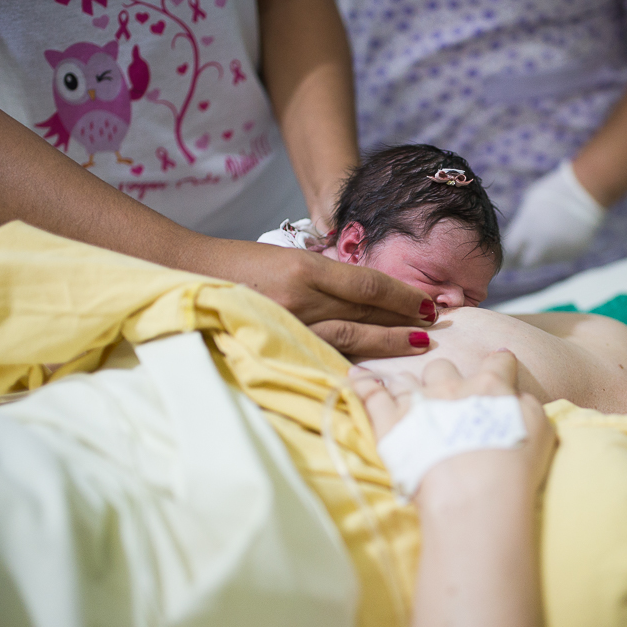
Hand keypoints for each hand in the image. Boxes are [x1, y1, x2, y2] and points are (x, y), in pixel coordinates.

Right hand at [196, 237, 437, 356]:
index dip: (403, 295)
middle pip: (366, 310)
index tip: (429, 303)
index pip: (368, 284)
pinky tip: (377, 367)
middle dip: (406, 319)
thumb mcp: (287, 258)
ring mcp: (289, 325)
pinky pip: (324, 355)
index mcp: (305, 268)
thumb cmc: (240, 264)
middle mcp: (301, 298)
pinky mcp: (277, 344)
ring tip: (420, 344)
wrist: (187, 276)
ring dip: (389, 341)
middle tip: (439, 325)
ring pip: (352, 336)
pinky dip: (354, 360)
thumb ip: (326, 277)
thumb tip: (370, 295)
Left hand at [350, 350, 555, 495]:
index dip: (501, 362)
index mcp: (490, 386)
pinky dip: (362, 382)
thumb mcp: (541, 431)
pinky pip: (370, 394)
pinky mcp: (389, 424)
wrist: (476, 495)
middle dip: (445, 375)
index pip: (498, 362)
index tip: (501, 361)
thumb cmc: (514, 467)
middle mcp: (452, 387)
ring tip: (407, 393)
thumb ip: (529, 406)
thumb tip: (518, 397)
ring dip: (409, 385)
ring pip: (407, 379)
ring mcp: (417, 403)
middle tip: (448, 394)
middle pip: (444, 366)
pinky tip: (356, 375)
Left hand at [502, 160, 605, 268]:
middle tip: (522, 254)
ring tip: (549, 232)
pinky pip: (561, 256)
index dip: (508, 254)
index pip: (510, 251)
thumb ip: (522, 225)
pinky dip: (559, 249)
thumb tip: (514, 241)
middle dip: (523, 259)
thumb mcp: (530, 204)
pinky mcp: (574, 253)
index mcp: (528, 228)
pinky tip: (563, 232)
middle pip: (527, 263)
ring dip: (543, 252)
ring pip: (545, 260)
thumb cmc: (554, 191)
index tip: (506, 256)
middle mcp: (543, 244)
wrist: (588, 190)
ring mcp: (560, 250)